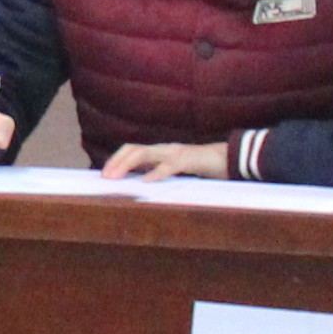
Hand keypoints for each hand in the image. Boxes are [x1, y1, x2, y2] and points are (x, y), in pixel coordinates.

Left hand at [100, 139, 233, 181]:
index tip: (103, 175)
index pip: (131, 150)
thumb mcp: (175, 171)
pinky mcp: (189, 159)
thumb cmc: (200, 167)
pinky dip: (156, 173)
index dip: (116, 160)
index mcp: (160, 152)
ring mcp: (175, 152)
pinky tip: (146, 182)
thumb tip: (139, 185)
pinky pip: (169, 165)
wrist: (228, 159)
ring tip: (116, 178)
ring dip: (127, 165)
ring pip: (145, 152)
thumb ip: (159, 173)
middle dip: (116, 162)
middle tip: (105, 178)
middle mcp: (164, 149)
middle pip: (133, 149)